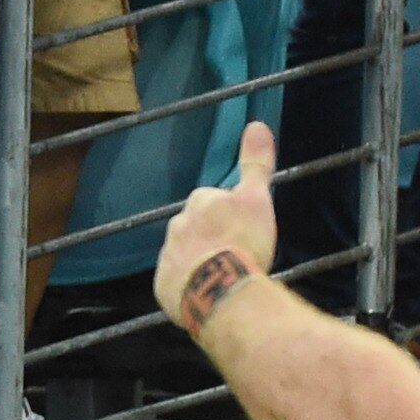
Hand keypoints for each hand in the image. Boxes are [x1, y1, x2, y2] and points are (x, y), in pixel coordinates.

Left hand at [155, 122, 282, 343]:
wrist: (222, 290)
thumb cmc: (243, 242)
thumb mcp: (257, 199)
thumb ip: (256, 164)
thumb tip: (257, 124)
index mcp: (200, 202)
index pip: (214, 204)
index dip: (230, 218)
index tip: (243, 234)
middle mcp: (177, 224)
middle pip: (197, 228)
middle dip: (212, 238)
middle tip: (235, 256)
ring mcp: (167, 255)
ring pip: (186, 254)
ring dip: (200, 262)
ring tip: (222, 279)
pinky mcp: (162, 285)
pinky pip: (176, 281)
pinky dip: (188, 286)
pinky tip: (205, 294)